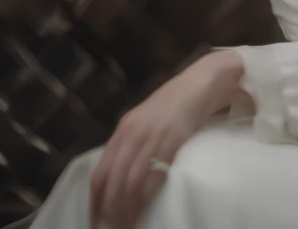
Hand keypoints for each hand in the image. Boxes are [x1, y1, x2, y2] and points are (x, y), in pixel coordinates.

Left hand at [89, 52, 242, 228]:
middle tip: (111, 228)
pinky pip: (154, 172)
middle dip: (109, 208)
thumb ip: (133, 141)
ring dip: (126, 207)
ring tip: (128, 224)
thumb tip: (122, 171)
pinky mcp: (172, 138)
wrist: (202, 83)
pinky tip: (147, 206)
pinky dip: (147, 193)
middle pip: (112, 179)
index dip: (96, 199)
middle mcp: (132, 132)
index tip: (97, 219)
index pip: (101, 171)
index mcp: (124, 128)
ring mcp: (151, 134)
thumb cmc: (176, 103)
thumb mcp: (147, 120)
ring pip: (130, 180)